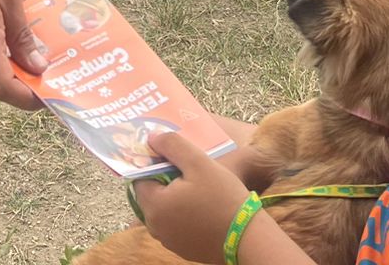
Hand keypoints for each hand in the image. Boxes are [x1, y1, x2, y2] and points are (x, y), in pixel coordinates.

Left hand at [132, 133, 251, 264]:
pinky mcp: (183, 250)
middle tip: (191, 173)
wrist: (248, 238)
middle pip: (151, 195)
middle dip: (166, 182)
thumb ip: (172, 145)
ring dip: (175, 198)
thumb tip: (151, 138)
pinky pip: (176, 226)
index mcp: (153, 206)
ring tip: (200, 190)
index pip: (141, 178)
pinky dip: (184, 215)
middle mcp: (155, 227)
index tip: (175, 159)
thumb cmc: (222, 197)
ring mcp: (169, 241)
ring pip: (164, 211)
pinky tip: (204, 209)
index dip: (155, 164)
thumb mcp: (198, 162)